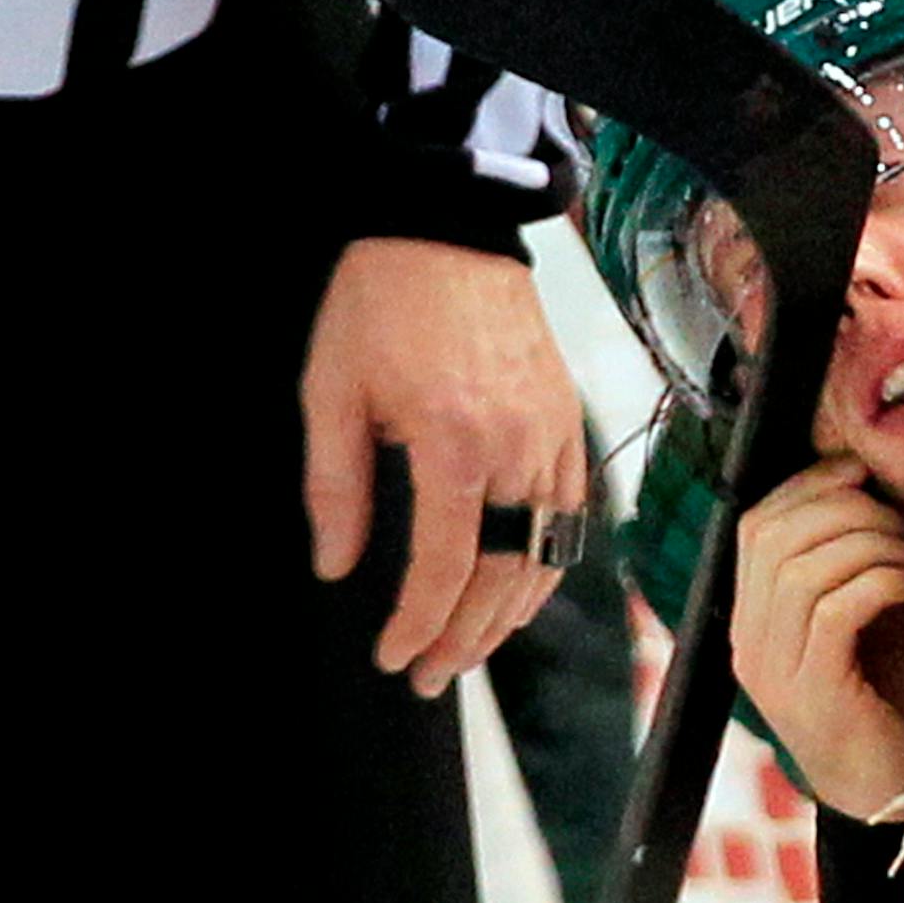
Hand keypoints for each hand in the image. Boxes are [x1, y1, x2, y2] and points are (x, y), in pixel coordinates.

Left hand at [301, 237, 587, 695]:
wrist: (451, 226)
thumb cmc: (382, 301)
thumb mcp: (332, 389)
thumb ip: (335, 485)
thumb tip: (337, 566)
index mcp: (455, 444)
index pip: (445, 566)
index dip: (418, 623)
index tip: (392, 657)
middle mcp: (517, 452)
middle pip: (503, 576)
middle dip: (465, 638)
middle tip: (428, 676)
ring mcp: (553, 441)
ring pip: (546, 557)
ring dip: (507, 615)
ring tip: (468, 649)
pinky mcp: (570, 427)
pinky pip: (570, 520)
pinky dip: (545, 569)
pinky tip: (516, 594)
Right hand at [732, 456, 903, 818]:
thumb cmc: (894, 700)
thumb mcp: (874, 616)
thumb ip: (860, 561)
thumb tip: (880, 489)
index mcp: (755, 619)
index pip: (755, 524)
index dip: (807, 484)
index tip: (862, 471)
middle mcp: (749, 643)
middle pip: (773, 536)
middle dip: (843, 509)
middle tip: (900, 521)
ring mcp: (774, 672)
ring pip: (801, 568)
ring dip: (868, 544)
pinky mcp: (811, 694)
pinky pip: (834, 610)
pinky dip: (880, 581)